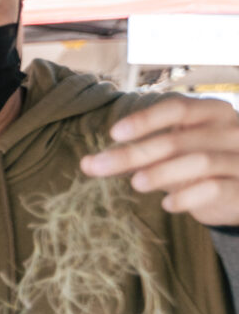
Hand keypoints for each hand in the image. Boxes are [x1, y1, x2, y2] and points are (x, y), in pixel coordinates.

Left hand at [81, 94, 238, 223]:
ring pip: (199, 161)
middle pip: (177, 139)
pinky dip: (187, 196)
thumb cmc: (203, 166)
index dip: (145, 119)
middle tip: (97, 166)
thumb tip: (88, 163)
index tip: (114, 134)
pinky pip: (215, 188)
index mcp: (213, 113)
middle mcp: (231, 130)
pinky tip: (167, 205)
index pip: (178, 108)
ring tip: (135, 184)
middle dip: (134, 153)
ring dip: (162, 172)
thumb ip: (138, 155)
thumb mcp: (174, 155)